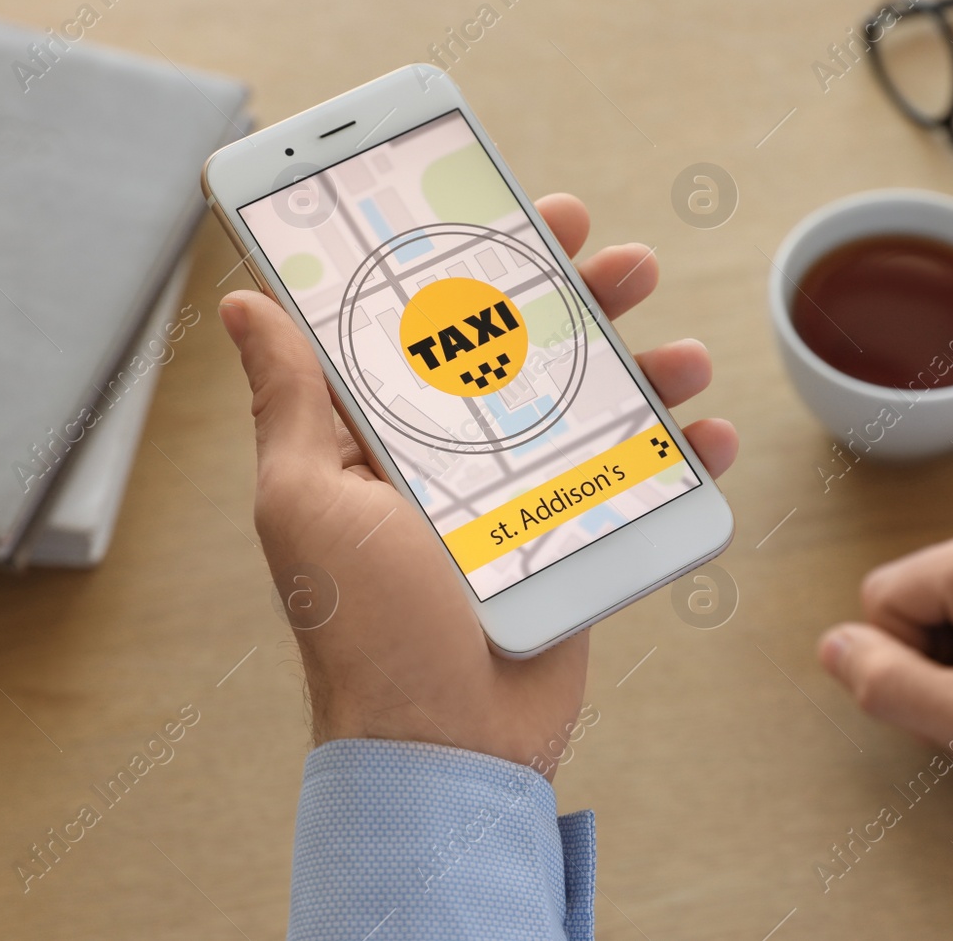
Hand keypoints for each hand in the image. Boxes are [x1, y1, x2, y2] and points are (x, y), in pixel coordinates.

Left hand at [220, 193, 737, 778]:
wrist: (443, 744)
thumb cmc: (362, 626)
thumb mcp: (307, 499)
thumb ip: (290, 399)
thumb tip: (245, 303)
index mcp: (379, 431)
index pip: (425, 318)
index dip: (468, 257)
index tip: (509, 207)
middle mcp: (450, 452)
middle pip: (522, 344)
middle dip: (575, 292)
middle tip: (619, 258)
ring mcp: (518, 494)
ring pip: (590, 400)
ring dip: (645, 364)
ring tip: (681, 354)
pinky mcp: (571, 537)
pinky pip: (634, 479)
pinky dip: (679, 455)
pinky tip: (707, 433)